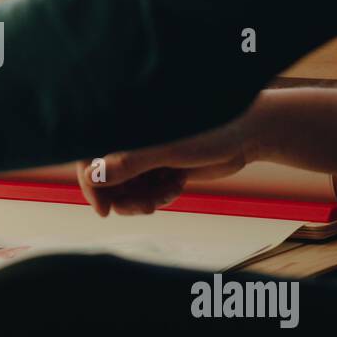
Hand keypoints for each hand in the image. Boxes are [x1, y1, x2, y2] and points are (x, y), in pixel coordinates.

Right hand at [76, 116, 253, 216]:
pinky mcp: (161, 166)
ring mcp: (146, 154)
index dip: (91, 185)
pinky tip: (177, 186)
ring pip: (129, 190)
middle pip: (108, 180)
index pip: (89, 157)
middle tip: (145, 208)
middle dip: (125, 198)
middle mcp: (131, 140)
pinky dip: (159, 195)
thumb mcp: (166, 149)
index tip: (104, 211)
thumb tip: (91, 176)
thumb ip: (128, 162)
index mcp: (126, 126)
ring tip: (168, 193)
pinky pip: (147, 191)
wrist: (247, 134)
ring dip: (144, 199)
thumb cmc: (208, 130)